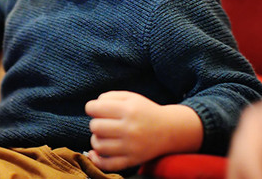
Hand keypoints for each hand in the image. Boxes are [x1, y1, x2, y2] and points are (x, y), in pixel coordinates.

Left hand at [86, 91, 201, 171]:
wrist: (170, 130)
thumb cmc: (145, 112)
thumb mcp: (131, 97)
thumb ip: (109, 96)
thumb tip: (91, 107)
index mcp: (128, 110)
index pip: (95, 108)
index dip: (91, 108)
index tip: (96, 110)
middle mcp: (130, 128)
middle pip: (95, 127)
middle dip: (95, 123)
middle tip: (103, 123)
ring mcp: (131, 147)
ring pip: (99, 145)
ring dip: (96, 139)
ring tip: (103, 136)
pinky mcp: (132, 160)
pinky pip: (108, 164)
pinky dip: (97, 160)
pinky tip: (95, 153)